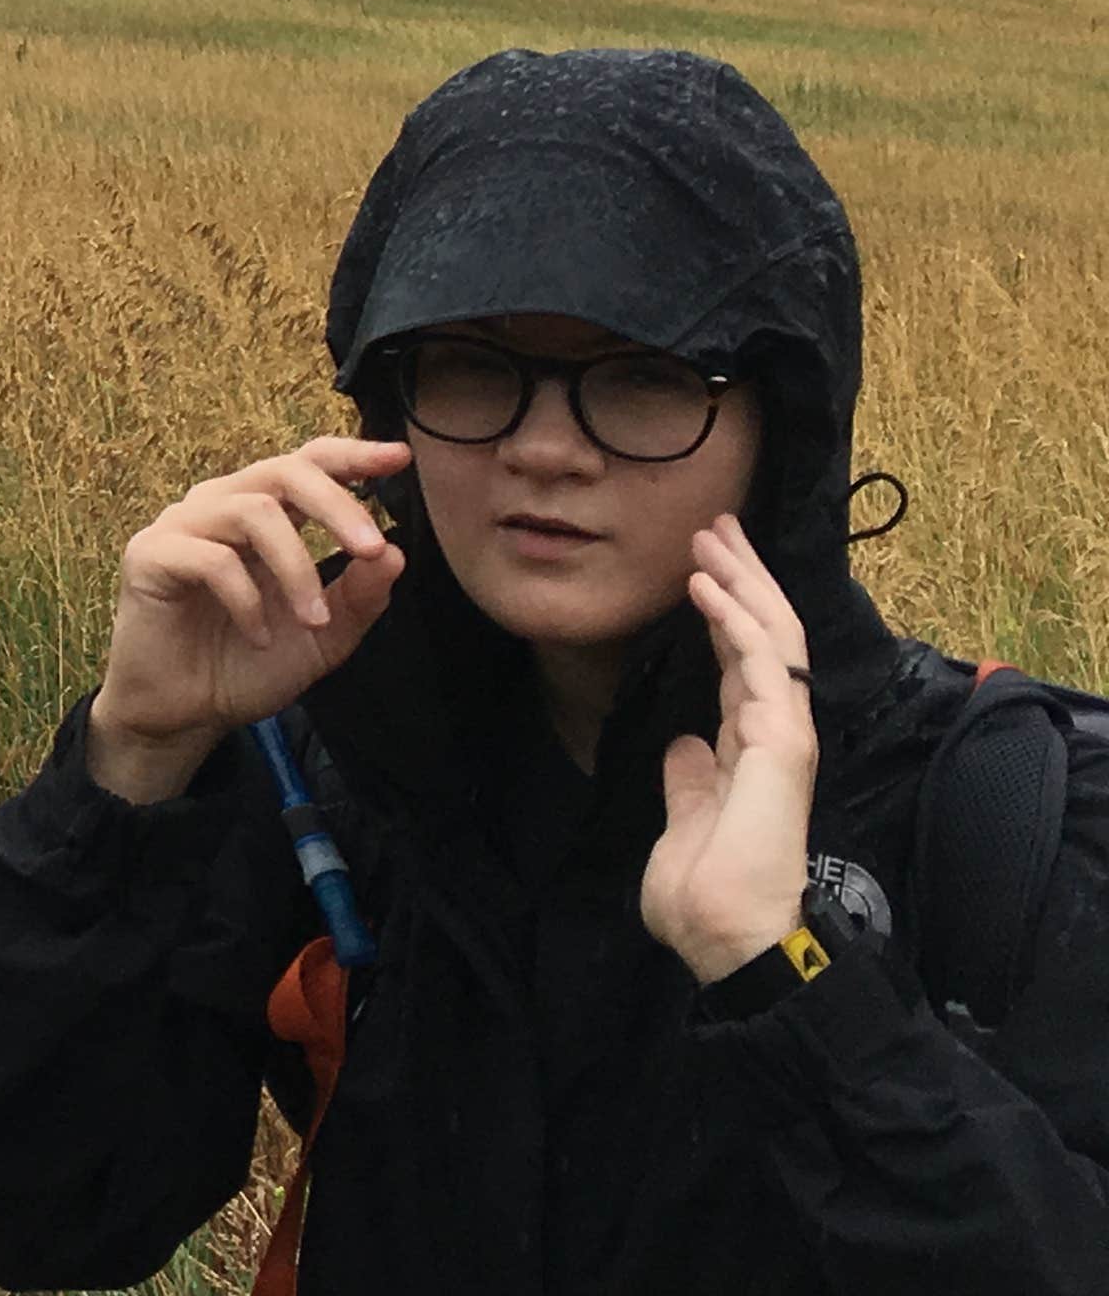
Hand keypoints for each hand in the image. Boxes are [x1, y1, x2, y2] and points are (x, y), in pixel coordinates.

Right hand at [85, 438, 410, 804]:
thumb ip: (358, 597)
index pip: (306, 465)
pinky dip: (249, 601)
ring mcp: (182, 526)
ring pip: (252, 511)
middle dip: (336, 505)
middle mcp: (221, 505)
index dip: (351, 455)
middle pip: (284, 471)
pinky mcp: (151, 555)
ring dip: (297, 568)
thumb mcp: (323, 637)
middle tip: (371, 549)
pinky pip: (212, 559)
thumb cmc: (248, 665)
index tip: (399, 458)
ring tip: (314, 621)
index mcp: (262, 514)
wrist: (185, 713)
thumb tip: (395, 553)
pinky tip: (259, 637)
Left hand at [646, 514, 819, 981]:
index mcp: (750, 750)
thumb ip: (690, 782)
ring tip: (711, 538)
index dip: (725, 615)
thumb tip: (687, 746)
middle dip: (742, 579)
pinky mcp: (782, 743)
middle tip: (716, 528)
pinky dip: (735, 618)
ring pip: (771, 637)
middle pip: (764, 638)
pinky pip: (760, 665)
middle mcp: (772, 734)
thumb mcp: (685, 822)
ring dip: (741, 582)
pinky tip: (705, 585)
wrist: (729, 939)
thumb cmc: (705, 895)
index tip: (703, 571)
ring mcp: (783, 735)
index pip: (741, 664)